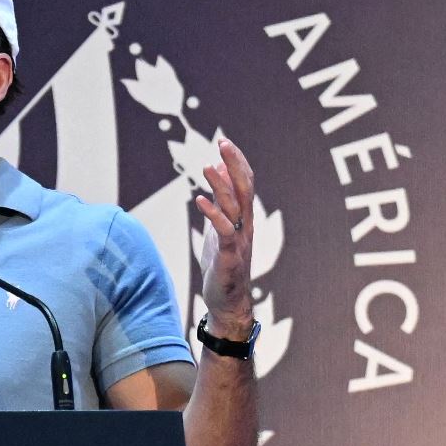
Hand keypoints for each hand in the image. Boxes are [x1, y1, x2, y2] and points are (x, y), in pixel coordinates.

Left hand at [193, 138, 254, 331]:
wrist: (227, 302)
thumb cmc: (223, 265)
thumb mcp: (220, 229)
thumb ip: (222, 205)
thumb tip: (218, 178)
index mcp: (243, 219)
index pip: (245, 184)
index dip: (237, 163)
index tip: (225, 142)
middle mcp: (245, 226)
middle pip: (245, 189)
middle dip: (235, 164)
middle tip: (223, 142)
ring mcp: (239, 241)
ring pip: (234, 207)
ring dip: (222, 186)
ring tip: (208, 166)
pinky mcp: (229, 256)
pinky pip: (223, 232)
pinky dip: (213, 214)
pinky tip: (199, 199)